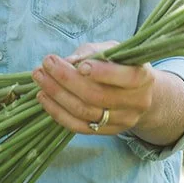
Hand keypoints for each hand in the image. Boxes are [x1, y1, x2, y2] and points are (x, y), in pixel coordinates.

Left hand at [32, 41, 154, 136]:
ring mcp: (122, 121)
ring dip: (57, 95)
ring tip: (40, 78)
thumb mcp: (114, 50)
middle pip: (97, 96)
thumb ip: (93, 52)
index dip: (102, 72)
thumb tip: (68, 61)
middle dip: (67, 79)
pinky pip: (79, 127)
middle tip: (46, 64)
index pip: (126, 78)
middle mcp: (136, 102)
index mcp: (143, 78)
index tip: (80, 65)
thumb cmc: (122, 65)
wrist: (141, 95)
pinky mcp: (107, 132)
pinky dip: (58, 113)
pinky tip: (44, 98)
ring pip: (85, 112)